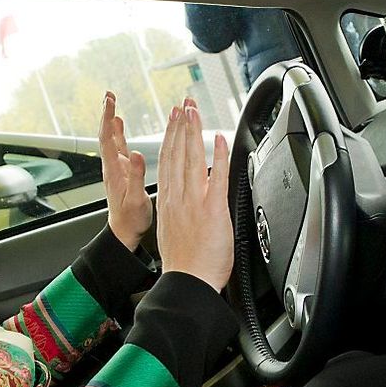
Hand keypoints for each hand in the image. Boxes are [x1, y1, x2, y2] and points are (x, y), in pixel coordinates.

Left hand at [98, 91, 151, 251]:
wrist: (124, 231)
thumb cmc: (130, 219)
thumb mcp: (136, 199)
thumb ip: (136, 176)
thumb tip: (137, 154)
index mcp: (114, 171)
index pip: (107, 139)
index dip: (107, 119)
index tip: (110, 102)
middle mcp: (112, 166)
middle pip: (106, 135)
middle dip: (107, 113)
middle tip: (109, 95)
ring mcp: (116, 167)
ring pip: (111, 138)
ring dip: (110, 119)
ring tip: (111, 102)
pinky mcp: (122, 170)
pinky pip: (118, 146)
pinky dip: (117, 131)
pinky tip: (119, 122)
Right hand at [155, 99, 232, 291]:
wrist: (188, 281)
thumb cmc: (185, 264)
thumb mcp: (173, 232)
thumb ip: (179, 212)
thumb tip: (185, 205)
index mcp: (167, 202)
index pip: (167, 162)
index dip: (170, 138)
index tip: (173, 121)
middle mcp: (177, 197)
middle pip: (177, 153)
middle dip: (180, 126)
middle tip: (184, 104)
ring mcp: (194, 201)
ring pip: (191, 158)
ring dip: (193, 132)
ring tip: (194, 111)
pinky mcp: (212, 209)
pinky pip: (215, 176)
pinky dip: (217, 156)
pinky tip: (218, 139)